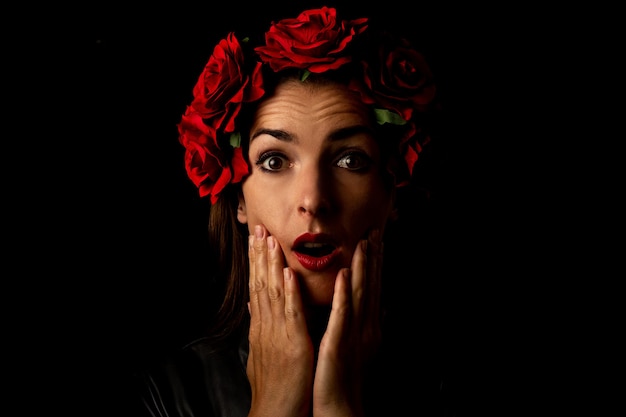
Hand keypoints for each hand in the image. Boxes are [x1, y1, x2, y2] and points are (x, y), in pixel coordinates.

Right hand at [246, 225, 313, 416]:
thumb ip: (260, 328)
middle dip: (259, 255)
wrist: (275, 413)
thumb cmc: (275, 385)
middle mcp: (266, 326)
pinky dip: (288, 293)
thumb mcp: (263, 352)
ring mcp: (278, 334)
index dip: (256, 263)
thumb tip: (253, 309)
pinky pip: (291, 315)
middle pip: (260, 284)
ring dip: (271, 265)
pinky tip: (287, 274)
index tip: (255, 240)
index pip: (256, 287)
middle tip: (258, 228)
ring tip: (269, 240)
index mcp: (262, 327)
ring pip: (273, 293)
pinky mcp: (293, 344)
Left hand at [313, 229, 383, 416]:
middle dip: (373, 257)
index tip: (372, 238)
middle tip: (375, 230)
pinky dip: (345, 294)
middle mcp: (364, 327)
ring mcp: (354, 335)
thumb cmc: (337, 377)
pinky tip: (346, 276)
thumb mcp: (344, 343)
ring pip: (361, 294)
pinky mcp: (340, 344)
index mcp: (362, 325)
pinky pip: (343, 316)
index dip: (372, 262)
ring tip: (365, 243)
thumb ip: (345, 322)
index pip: (369, 287)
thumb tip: (346, 303)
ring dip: (364, 268)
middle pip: (370, 286)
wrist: (338, 407)